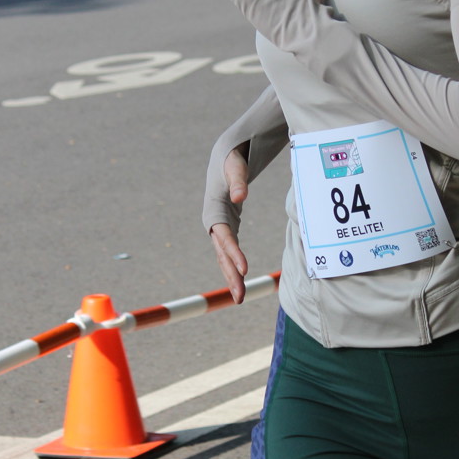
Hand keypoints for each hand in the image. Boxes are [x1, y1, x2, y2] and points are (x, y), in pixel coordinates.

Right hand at [209, 148, 250, 301]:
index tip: (245, 269)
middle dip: (231, 275)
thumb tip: (240, 197)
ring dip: (231, 278)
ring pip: (224, 258)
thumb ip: (238, 181)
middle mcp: (213, 223)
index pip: (225, 236)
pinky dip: (234, 269)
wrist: (224, 159)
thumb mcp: (235, 167)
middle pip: (222, 253)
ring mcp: (218, 229)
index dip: (234, 252)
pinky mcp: (226, 231)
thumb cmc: (231, 162)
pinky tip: (241, 284)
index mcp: (214, 210)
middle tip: (240, 296)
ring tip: (240, 299)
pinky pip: (229, 254)